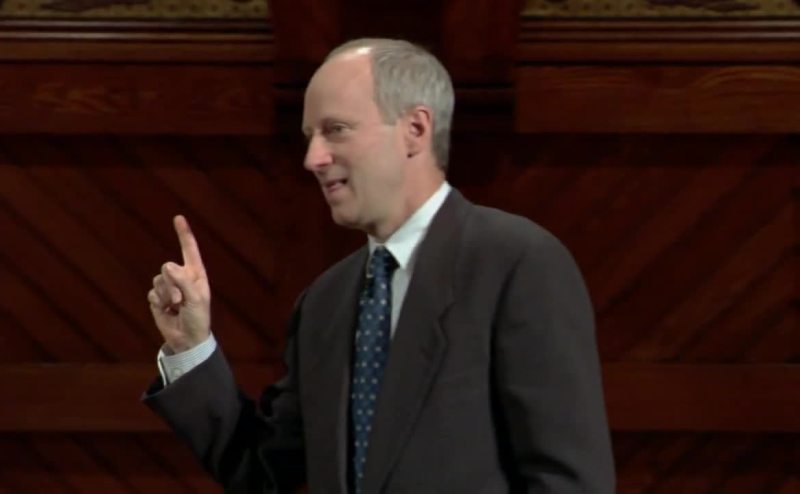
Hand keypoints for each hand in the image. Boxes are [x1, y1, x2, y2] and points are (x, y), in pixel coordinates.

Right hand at [148, 215, 210, 352]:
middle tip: (180, 300)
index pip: (189, 250)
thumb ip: (183, 281)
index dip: (184, 234)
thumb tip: (168, 266)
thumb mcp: (196, 299)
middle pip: (167, 267)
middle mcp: (181, 277)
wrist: (187, 338)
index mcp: (195, 274)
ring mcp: (168, 287)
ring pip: (157, 280)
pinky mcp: (157, 298)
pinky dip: (158, 302)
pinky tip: (166, 311)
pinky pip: (151, 293)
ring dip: (165, 295)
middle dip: (171, 284)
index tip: (178, 218)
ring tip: (175, 306)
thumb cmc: (198, 318)